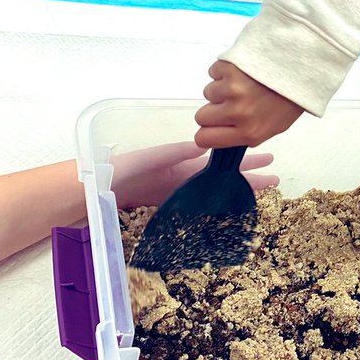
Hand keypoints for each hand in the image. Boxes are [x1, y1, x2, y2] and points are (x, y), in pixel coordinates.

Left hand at [111, 143, 279, 208]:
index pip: (218, 158)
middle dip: (247, 174)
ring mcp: (172, 190)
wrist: (83, 194)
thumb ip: (168, 154)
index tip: (267, 156)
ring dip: (234, 192)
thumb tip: (200, 147)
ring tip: (259, 194)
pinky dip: (213, 207)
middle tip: (275, 176)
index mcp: (176, 159)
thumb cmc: (109, 174)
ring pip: (212, 190)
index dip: (242, 159)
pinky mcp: (163, 206)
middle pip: (220, 173)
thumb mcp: (141, 159)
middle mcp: (179, 173)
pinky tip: (227, 212)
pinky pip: (195, 205)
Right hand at [195, 60, 305, 148]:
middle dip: (214, 109)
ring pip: (209, 92)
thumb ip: (245, 134)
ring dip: (222, 88)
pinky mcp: (229, 68)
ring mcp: (232, 89)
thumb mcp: (274, 126)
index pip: (204, 139)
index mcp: (249, 132)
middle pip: (202, 116)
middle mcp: (238, 113)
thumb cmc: (290, 97)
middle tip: (233, 101)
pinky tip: (244, 71)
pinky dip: (224, 71)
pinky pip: (214, 72)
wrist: (302, 66)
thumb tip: (221, 135)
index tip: (212, 126)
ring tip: (246, 83)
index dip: (207, 132)